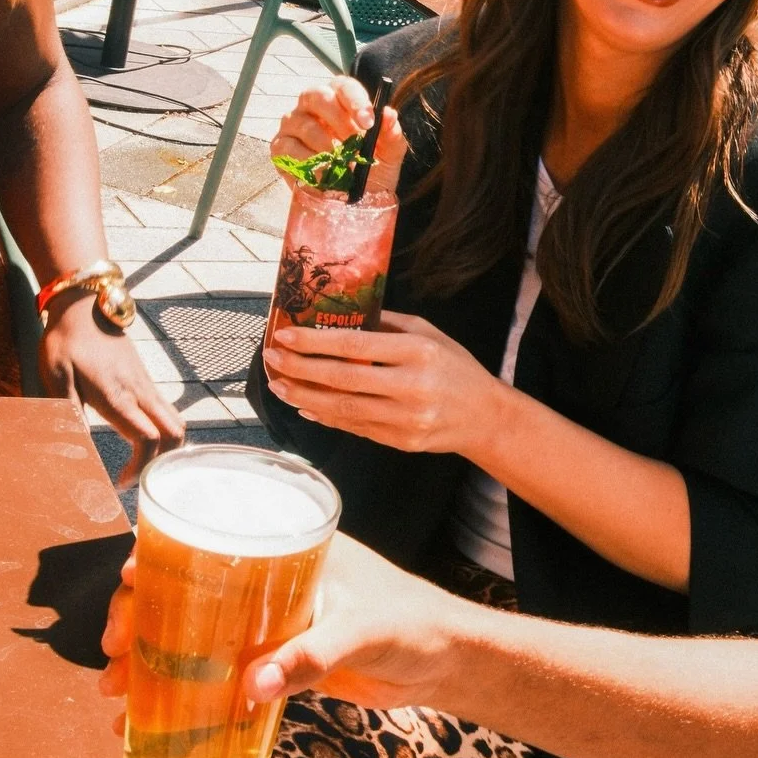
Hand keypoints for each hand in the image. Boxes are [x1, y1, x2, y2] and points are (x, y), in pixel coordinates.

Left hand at [40, 293, 184, 484]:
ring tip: (141, 462)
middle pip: (174, 434)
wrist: (84, 307)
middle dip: (162, 462)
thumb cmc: (67, 342)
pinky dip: (164, 432)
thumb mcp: (56, 376)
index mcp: (118, 396)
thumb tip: (78, 442)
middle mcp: (139, 393)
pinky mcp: (146, 381)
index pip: (147, 439)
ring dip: (167, 447)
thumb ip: (69, 409)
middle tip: (136, 476)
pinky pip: (166, 412)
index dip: (139, 467)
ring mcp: (147, 386)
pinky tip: (141, 439)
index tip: (120, 483)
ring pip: (176, 423)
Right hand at [100, 532, 464, 719]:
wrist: (446, 661)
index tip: (129, 583)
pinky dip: (182, 691)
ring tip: (113, 693)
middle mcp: (269, 577)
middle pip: (185, 586)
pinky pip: (216, 671)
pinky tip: (148, 719)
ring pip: (192, 631)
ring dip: (148, 657)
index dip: (159, 555)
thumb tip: (250, 687)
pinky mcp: (276, 659)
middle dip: (138, 615)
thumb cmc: (414, 624)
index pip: (211, 536)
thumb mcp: (364, 631)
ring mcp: (268, 619)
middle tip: (111, 651)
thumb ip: (312, 657)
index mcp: (289, 546)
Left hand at [264, 312, 504, 458]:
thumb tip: (340, 316)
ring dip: (304, 396)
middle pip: (342, 379)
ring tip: (279, 384)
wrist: (485, 417)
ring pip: (343, 408)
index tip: (285, 336)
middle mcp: (412, 387)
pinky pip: (354, 427)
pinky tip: (306, 404)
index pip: (356, 346)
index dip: (315, 342)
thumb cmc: (456, 368)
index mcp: (419, 353)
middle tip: (272, 359)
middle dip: (300, 368)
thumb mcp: (430, 334)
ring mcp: (406, 419)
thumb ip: (387, 324)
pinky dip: (326, 416)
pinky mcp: (400, 441)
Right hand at [271, 76, 406, 194]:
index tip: (369, 122)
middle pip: (317, 96)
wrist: (353, 201)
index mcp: (339, 98)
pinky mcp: (280, 148)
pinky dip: (310, 165)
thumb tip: (388, 114)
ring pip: (304, 126)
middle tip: (356, 144)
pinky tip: (325, 177)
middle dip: (339, 121)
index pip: (343, 86)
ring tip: (345, 168)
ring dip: (328, 149)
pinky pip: (289, 149)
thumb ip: (391, 133)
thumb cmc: (371, 169)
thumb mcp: (389, 153)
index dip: (356, 100)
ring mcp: (293, 125)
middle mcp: (311, 105)